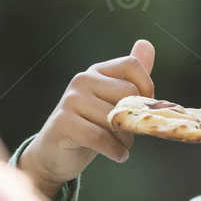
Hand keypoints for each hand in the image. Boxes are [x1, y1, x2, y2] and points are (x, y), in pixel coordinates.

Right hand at [18, 40, 154, 199]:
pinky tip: (119, 156)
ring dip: (125, 140)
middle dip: (134, 119)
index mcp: (97, 71)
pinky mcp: (63, 122)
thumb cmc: (89, 126)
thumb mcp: (111, 101)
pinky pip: (99, 137)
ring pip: (114, 118)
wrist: (54, 153)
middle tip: (129, 136)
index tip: (142, 109)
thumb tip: (146, 43)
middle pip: (127, 93)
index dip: (147, 88)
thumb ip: (130, 77)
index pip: (132, 65)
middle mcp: (82, 80)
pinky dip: (115, 151)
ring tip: (121, 148)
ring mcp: (71, 100)